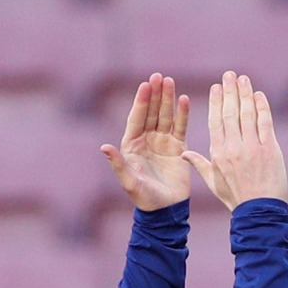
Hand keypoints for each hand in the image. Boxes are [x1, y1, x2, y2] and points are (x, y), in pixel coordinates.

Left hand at [101, 73, 191, 211]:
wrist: (165, 210)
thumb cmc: (144, 198)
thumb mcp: (129, 181)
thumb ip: (118, 164)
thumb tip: (104, 147)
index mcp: (132, 145)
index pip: (137, 118)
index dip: (141, 102)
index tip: (146, 85)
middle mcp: (146, 140)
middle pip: (151, 113)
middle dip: (155, 95)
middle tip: (158, 77)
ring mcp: (162, 143)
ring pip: (165, 116)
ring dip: (168, 99)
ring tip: (170, 81)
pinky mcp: (177, 148)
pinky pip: (180, 127)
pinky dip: (182, 114)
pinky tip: (184, 99)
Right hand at [183, 72, 287, 210]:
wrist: (259, 212)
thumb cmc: (236, 198)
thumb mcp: (214, 183)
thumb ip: (200, 164)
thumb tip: (183, 154)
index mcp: (218, 154)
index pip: (216, 121)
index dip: (216, 102)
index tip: (216, 87)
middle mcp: (234, 148)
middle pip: (230, 112)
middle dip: (229, 91)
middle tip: (229, 74)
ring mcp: (253, 147)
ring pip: (247, 114)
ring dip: (245, 93)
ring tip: (243, 79)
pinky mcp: (270, 149)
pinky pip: (265, 123)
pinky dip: (262, 107)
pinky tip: (258, 95)